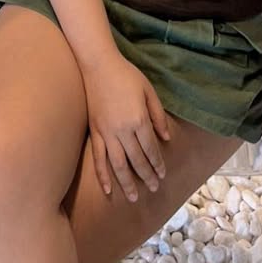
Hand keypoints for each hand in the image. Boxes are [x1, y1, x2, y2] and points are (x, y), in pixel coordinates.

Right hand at [82, 53, 170, 201]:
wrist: (99, 65)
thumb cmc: (127, 75)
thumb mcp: (149, 91)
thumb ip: (158, 116)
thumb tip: (166, 139)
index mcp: (138, 120)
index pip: (150, 149)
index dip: (157, 163)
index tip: (163, 174)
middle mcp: (122, 130)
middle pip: (136, 160)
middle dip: (147, 176)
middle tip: (154, 188)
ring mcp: (106, 133)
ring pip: (118, 164)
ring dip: (127, 183)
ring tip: (135, 197)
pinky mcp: (95, 132)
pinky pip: (98, 158)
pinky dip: (102, 175)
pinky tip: (108, 189)